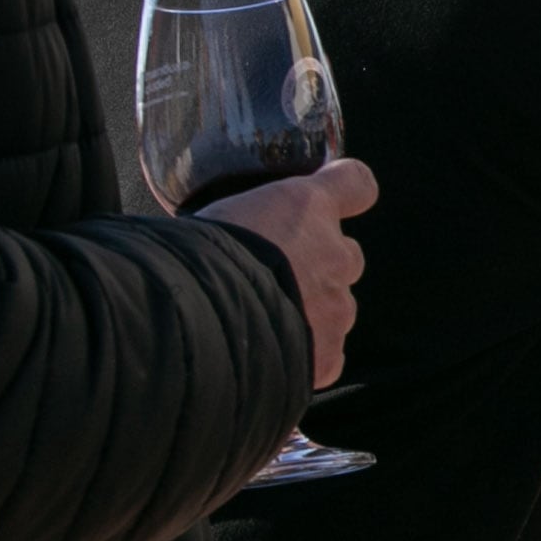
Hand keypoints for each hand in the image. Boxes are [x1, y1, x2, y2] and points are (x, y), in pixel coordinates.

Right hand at [200, 157, 376, 387]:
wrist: (191, 322)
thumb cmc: (185, 259)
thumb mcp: (214, 218)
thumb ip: (246, 221)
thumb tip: (226, 229)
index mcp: (307, 207)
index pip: (355, 184)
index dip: (346, 192)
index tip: (332, 200)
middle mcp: (335, 254)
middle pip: (345, 256)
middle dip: (317, 267)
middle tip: (269, 278)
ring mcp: (337, 308)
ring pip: (336, 308)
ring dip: (308, 312)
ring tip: (258, 322)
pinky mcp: (328, 355)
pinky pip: (325, 353)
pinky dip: (304, 355)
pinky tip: (266, 356)